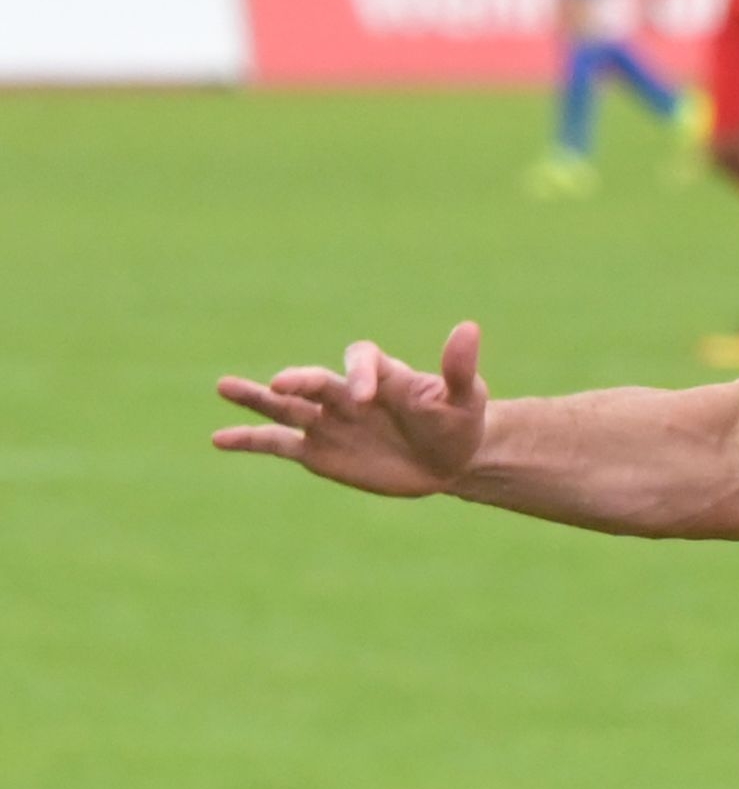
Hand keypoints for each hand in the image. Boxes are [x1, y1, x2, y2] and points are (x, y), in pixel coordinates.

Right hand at [213, 322, 489, 497]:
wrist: (448, 459)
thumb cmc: (458, 421)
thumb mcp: (465, 398)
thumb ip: (459, 368)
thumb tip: (469, 328)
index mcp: (383, 374)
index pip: (362, 361)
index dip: (359, 374)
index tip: (364, 398)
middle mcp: (348, 393)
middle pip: (316, 381)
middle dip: (300, 381)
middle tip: (280, 383)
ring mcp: (329, 421)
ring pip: (286, 406)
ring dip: (256, 397)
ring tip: (223, 385)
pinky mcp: (317, 451)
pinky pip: (278, 443)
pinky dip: (250, 439)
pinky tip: (219, 438)